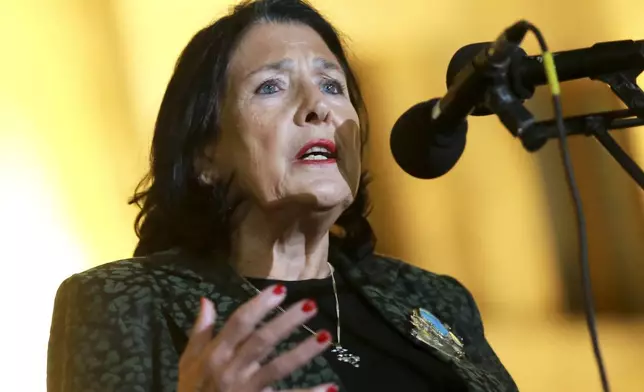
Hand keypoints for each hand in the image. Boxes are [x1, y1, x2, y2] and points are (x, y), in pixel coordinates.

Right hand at [178, 285, 335, 391]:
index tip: (280, 290)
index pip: (239, 323)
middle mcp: (232, 369)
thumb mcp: (189, 361)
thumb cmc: (192, 389)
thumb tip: (207, 300)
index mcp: (216, 354)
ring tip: (326, 337)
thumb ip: (200, 331)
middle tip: (311, 305)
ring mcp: (247, 389)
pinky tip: (331, 387)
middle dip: (287, 322)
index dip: (259, 305)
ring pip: (278, 368)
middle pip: (263, 341)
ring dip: (303, 352)